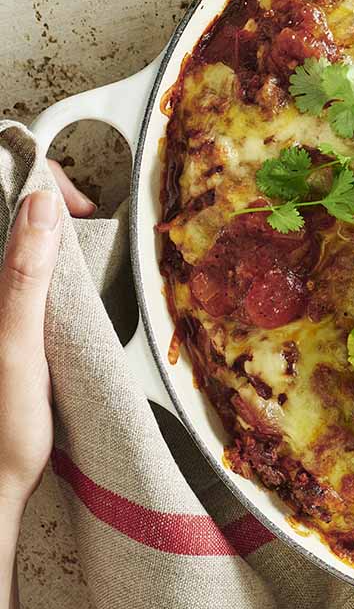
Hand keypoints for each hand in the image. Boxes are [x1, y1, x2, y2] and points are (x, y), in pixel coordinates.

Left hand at [0, 164, 93, 510]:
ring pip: (29, 242)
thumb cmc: (4, 423)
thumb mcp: (16, 343)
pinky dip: (59, 260)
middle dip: (55, 202)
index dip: (45, 185)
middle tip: (90, 218)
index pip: (13, 199)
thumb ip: (24, 274)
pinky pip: (36, 272)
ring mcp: (7, 304)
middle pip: (20, 214)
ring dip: (59, 231)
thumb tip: (40, 204)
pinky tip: (77, 277)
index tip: (82, 208)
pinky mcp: (17, 320)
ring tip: (89, 240)